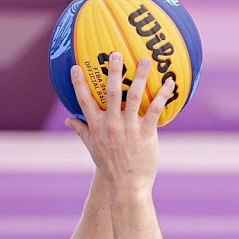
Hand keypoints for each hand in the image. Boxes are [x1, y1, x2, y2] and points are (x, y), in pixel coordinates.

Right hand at [65, 52, 175, 192]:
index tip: (76, 67)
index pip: (84, 101)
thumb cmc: (109, 165)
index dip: (79, 83)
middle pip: (112, 92)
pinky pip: (155, 110)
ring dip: (140, 77)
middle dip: (113, 71)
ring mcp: (129, 128)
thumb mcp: (92, 147)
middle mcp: (112, 124)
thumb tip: (67, 120)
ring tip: (146, 60)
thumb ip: (81, 130)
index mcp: (97, 126)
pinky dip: (163, 96)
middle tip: (116, 53)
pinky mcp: (146, 134)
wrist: (126, 184)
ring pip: (135, 97)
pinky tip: (170, 83)